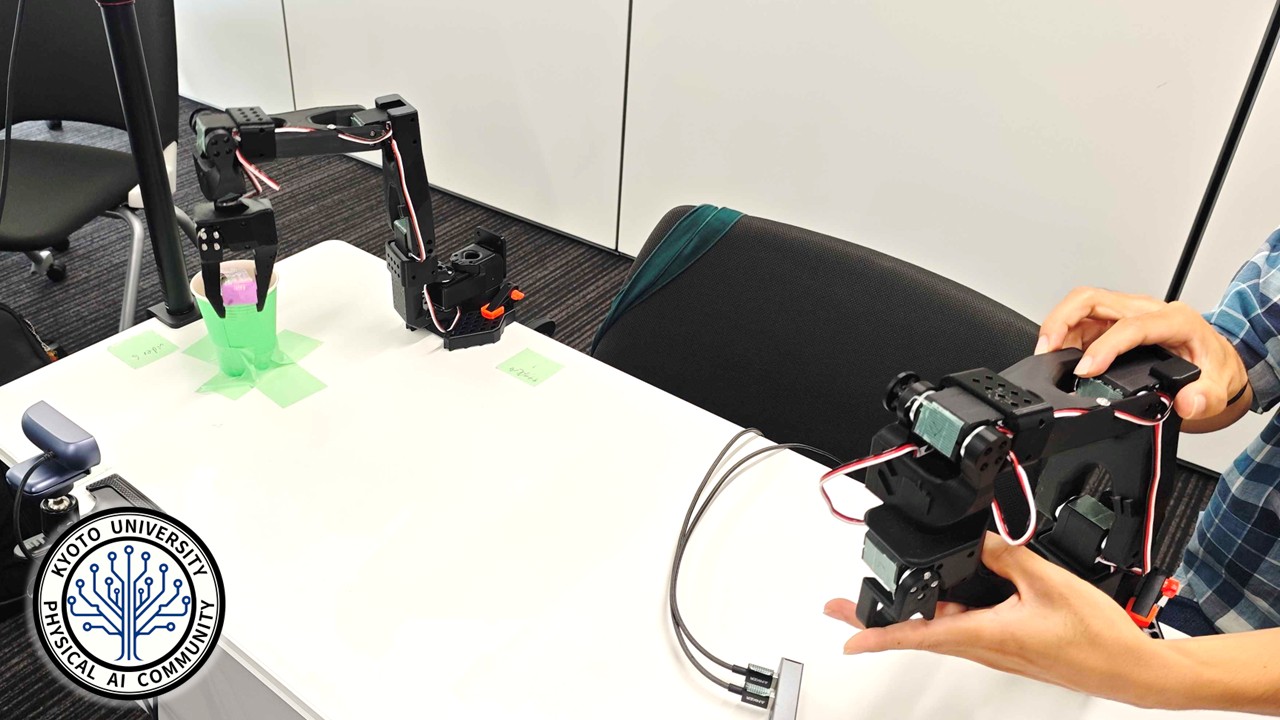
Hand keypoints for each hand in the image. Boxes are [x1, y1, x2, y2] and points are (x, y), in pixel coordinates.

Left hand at [825, 534, 1168, 707]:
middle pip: (920, 633)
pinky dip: (948, 612)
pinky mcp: (1010, 648)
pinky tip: (951, 595)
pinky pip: (968, 629)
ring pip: (943, 630)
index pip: (918, 635)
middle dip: (880, 619)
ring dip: (915, 613)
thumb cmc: (1097, 637)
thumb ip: (1006, 554)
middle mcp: (985, 648)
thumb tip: (976, 539)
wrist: (1132, 670)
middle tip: (843, 607)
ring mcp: (997, 651)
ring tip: (889, 594)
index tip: (846, 636)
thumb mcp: (1046, 580)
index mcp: (987, 635)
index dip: (877, 636)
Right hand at [1037, 287, 1247, 421]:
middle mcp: (1146, 310)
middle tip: (1047, 349)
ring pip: (1080, 305)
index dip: (1104, 346)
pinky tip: (1057, 356)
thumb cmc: (1212, 366)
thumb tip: (1186, 402)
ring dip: (1057, 326)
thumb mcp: (1219, 386)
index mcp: (1174, 320)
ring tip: (1045, 355)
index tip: (1086, 370)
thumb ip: (1206, 398)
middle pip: (1093, 299)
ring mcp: (1126, 313)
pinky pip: (1079, 321)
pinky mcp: (1111, 322)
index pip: (1131, 325)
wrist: (1213, 360)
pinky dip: (1062, 336)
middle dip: (1062, 321)